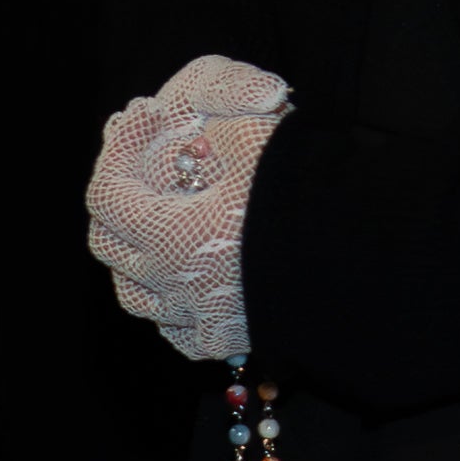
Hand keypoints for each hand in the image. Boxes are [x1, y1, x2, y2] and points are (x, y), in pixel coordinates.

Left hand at [84, 56, 293, 366]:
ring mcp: (197, 320)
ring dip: (136, 261)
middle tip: (139, 174)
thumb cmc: (297, 199)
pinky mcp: (228, 342)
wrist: (354, 266)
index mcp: (164, 235)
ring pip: (137, 296)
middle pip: (110, 246)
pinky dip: (172, 307)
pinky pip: (180, 331)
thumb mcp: (253, 138)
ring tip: (158, 231)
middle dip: (116, 205)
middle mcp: (170, 285)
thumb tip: (205, 138)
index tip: (146, 118)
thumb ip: (216, 129)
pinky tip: (188, 288)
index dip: (119, 149)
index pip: (106, 194)